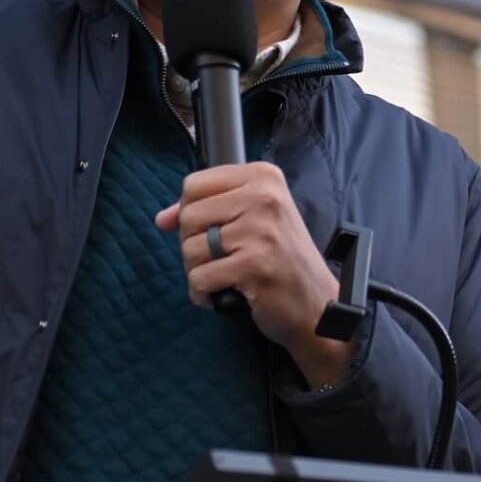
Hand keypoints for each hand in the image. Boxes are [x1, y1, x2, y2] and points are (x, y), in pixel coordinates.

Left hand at [156, 162, 351, 388]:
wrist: (318, 304)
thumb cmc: (281, 260)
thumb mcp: (252, 219)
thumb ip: (207, 210)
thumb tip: (162, 218)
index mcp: (263, 177)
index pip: (193, 184)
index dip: (189, 213)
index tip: (208, 232)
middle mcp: (264, 197)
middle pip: (188, 216)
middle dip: (193, 246)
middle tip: (222, 260)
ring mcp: (260, 230)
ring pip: (189, 249)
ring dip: (198, 272)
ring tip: (226, 277)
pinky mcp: (254, 265)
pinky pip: (199, 278)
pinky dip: (204, 294)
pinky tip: (224, 294)